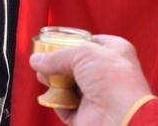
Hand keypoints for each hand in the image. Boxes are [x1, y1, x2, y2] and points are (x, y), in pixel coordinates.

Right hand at [29, 35, 152, 124]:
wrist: (120, 115)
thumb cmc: (113, 79)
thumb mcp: (83, 53)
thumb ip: (58, 56)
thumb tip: (38, 60)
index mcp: (115, 52)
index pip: (91, 43)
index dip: (74, 42)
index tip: (55, 43)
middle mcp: (107, 73)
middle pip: (77, 65)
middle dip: (59, 64)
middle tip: (44, 62)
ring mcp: (97, 95)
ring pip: (70, 86)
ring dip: (55, 82)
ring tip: (43, 78)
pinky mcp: (87, 114)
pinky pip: (66, 107)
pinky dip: (57, 102)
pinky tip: (50, 96)